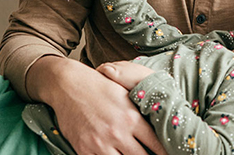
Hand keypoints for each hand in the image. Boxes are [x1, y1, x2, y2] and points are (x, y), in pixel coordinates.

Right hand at [29, 57, 166, 154]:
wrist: (69, 85)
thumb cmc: (101, 87)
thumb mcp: (127, 95)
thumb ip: (141, 113)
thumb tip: (159, 125)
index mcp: (132, 118)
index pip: (156, 144)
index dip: (164, 152)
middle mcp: (118, 132)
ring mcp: (100, 143)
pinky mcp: (84, 149)